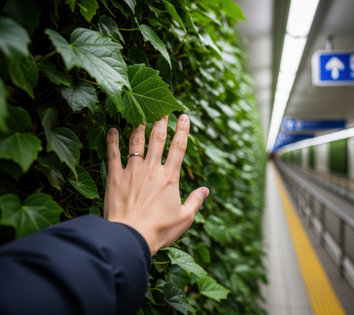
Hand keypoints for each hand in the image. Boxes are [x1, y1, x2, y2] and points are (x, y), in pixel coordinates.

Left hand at [104, 115, 208, 255]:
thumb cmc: (158, 230)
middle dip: (161, 122)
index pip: (178, 148)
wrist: (130, 237)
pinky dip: (112, 141)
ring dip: (139, 126)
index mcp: (169, 177)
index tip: (184, 116)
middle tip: (161, 109)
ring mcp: (132, 171)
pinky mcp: (115, 177)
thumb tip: (205, 190)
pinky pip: (113, 154)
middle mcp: (152, 169)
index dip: (182, 130)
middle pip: (157, 139)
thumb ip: (195, 201)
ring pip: (136, 142)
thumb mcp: (184, 218)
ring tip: (140, 114)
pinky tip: (113, 130)